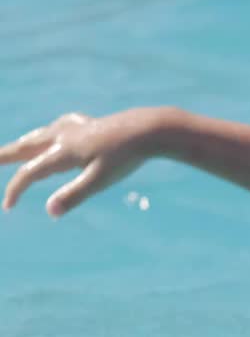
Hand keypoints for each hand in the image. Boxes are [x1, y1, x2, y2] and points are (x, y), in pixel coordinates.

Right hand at [1, 109, 163, 216]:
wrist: (149, 129)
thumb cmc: (125, 157)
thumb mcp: (100, 180)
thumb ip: (73, 195)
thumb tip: (50, 212)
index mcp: (62, 152)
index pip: (29, 173)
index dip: (15, 190)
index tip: (8, 208)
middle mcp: (63, 136)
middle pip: (26, 147)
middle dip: (5, 156)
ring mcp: (75, 127)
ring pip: (41, 135)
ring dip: (25, 144)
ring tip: (16, 149)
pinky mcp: (89, 124)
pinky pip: (62, 127)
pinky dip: (51, 132)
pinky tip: (60, 130)